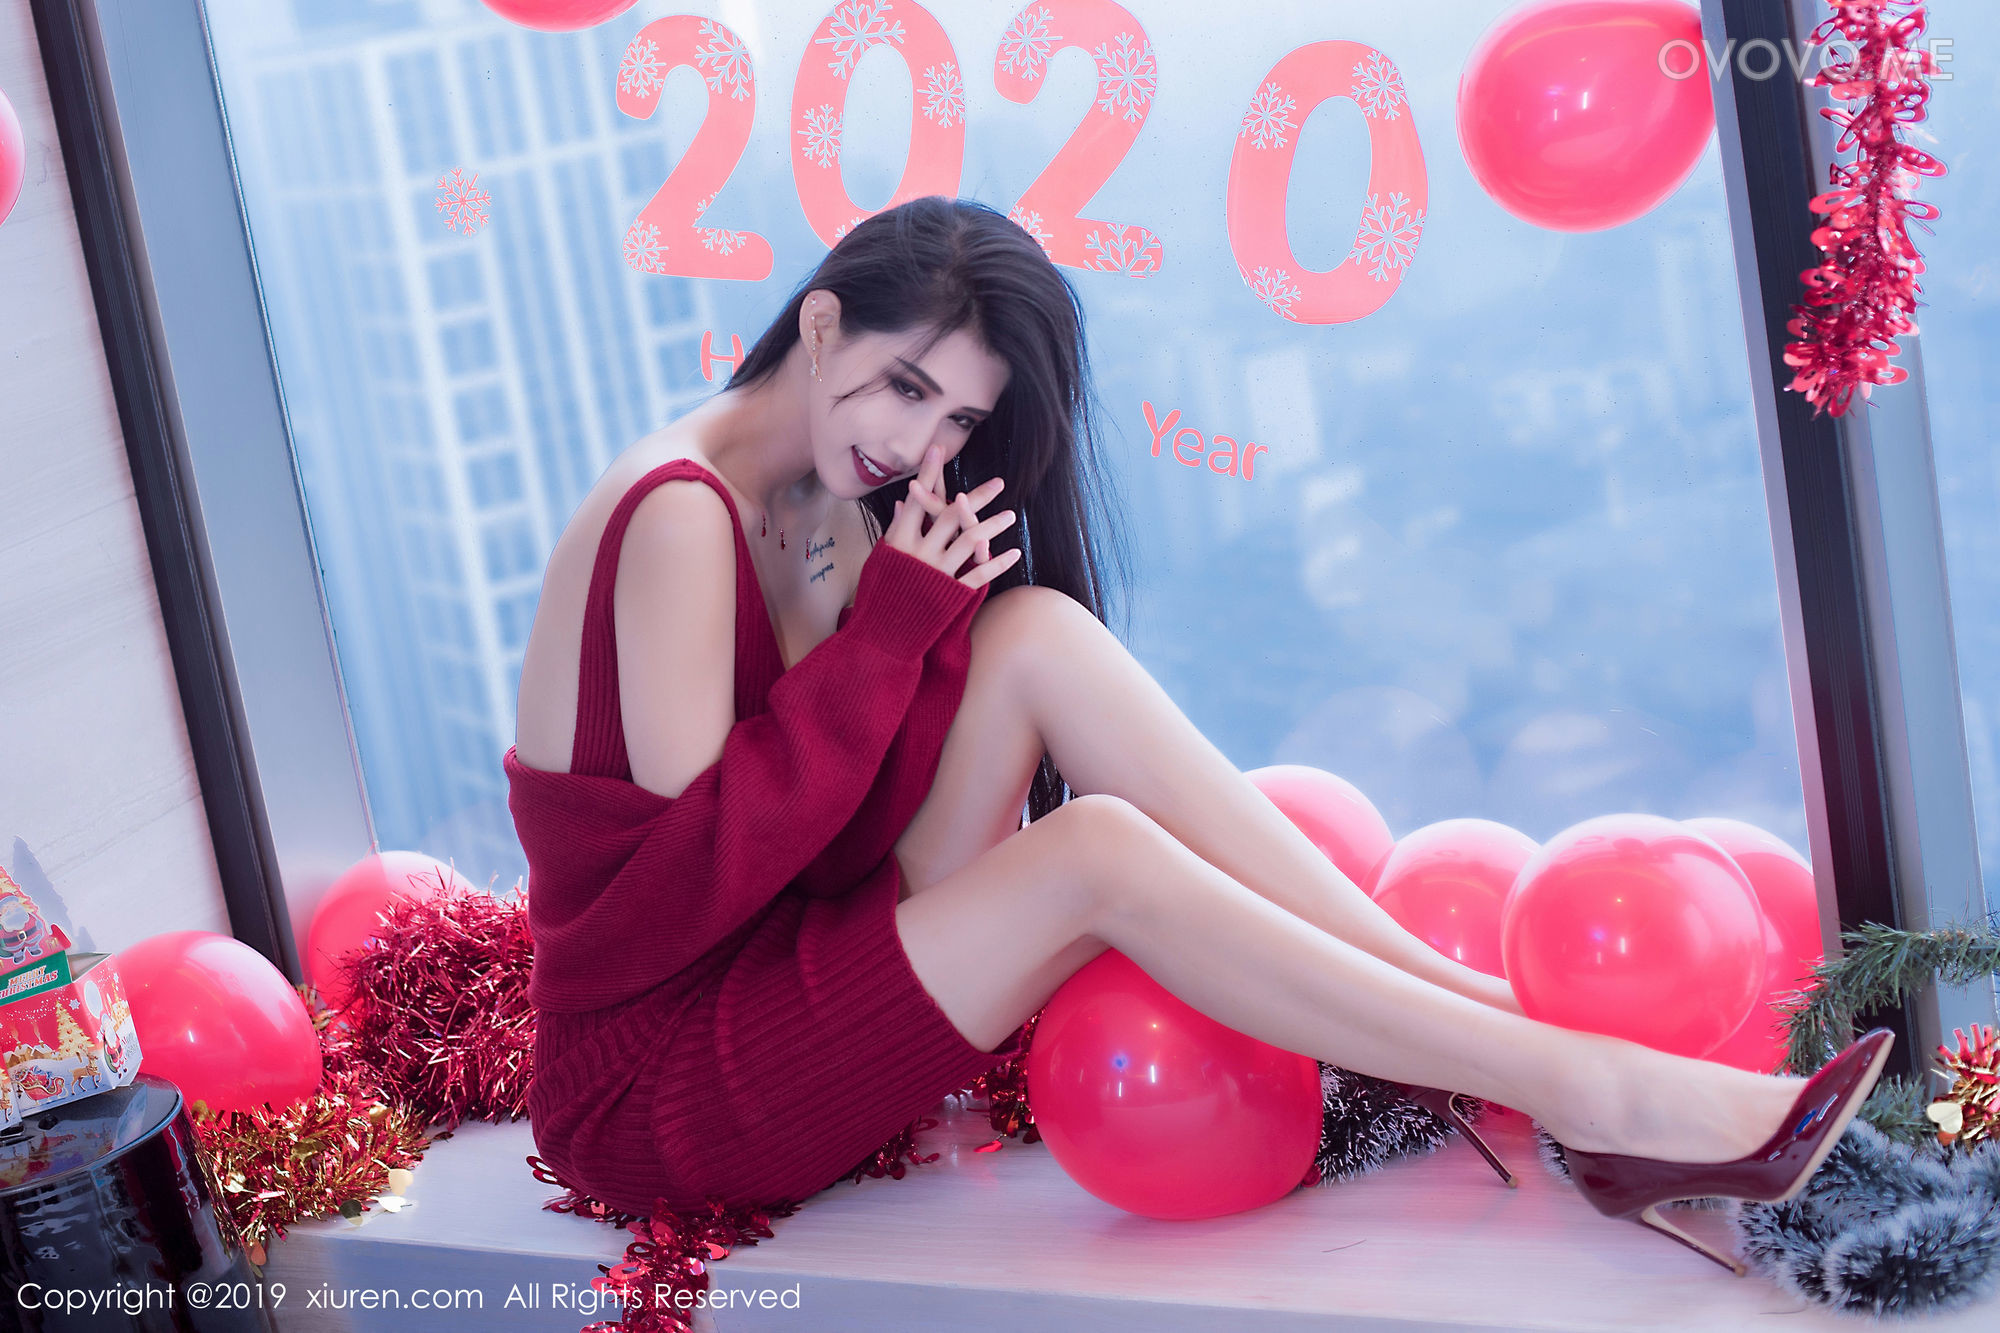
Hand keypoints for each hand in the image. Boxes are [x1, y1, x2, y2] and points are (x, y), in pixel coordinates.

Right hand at [884, 444, 1019, 589]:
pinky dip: (997, 563)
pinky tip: (1014, 552)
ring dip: (993, 526)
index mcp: (899, 540)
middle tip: (999, 482)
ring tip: (1011, 514)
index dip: (928, 474)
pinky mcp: (950, 593)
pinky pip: (978, 574)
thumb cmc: (879, 594)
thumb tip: (903, 504)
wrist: (882, 634)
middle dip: (977, 497)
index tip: (938, 449)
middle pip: (952, 516)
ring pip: (970, 541)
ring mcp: (937, 572)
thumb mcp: (881, 559)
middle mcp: (919, 552)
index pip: (917, 499)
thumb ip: (896, 531)